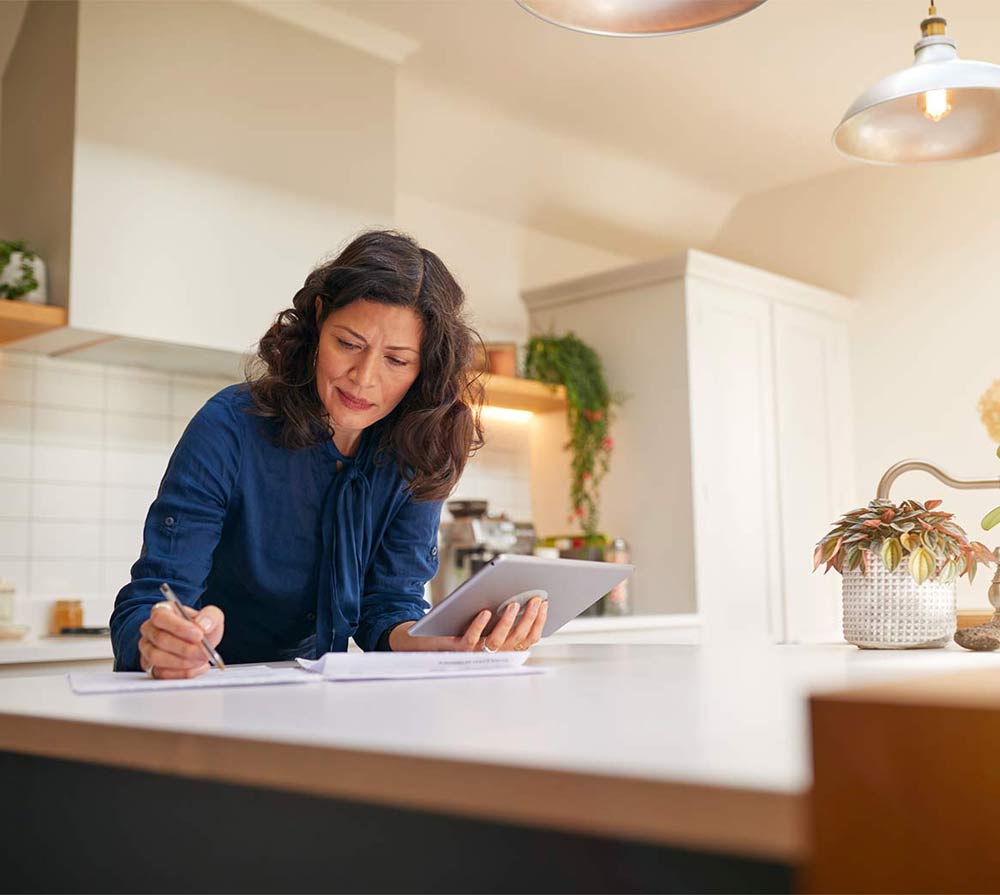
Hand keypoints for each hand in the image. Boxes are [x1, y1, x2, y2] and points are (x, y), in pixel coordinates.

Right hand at [138, 602, 224, 678]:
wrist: (200, 644)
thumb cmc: (201, 628)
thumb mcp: (212, 616)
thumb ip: (210, 616)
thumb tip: (202, 624)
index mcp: (162, 610)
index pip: (161, 617)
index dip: (179, 627)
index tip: (198, 635)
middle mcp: (150, 629)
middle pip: (160, 639)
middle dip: (185, 648)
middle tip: (204, 652)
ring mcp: (147, 649)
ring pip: (157, 658)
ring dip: (183, 662)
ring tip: (201, 659)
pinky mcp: (150, 667)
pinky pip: (160, 673)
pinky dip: (181, 673)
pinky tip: (197, 667)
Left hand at [389, 595, 547, 651]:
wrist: (423, 638)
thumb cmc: (459, 624)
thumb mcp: (485, 620)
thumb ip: (503, 613)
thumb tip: (523, 595)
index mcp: (503, 648)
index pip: (528, 639)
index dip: (539, 622)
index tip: (545, 603)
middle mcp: (492, 655)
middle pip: (517, 640)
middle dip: (529, 618)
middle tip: (535, 598)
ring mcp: (474, 653)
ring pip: (497, 642)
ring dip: (508, 622)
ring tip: (514, 603)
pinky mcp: (456, 648)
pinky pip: (470, 639)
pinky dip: (479, 626)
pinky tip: (486, 611)